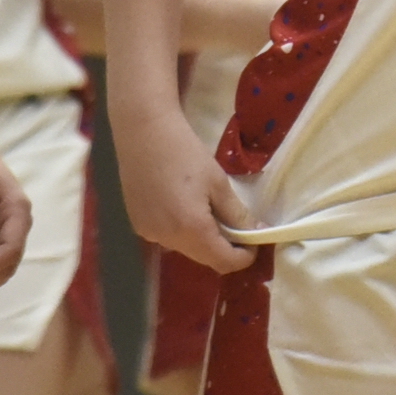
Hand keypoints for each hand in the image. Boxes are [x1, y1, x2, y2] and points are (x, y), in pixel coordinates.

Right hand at [114, 106, 255, 275]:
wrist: (143, 132)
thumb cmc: (185, 152)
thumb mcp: (218, 183)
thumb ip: (237, 214)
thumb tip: (257, 232)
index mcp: (191, 230)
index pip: (223, 262)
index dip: (244, 257)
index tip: (254, 240)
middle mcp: (167, 239)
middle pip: (204, 258)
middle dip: (224, 248)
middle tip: (236, 224)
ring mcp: (148, 234)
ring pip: (185, 249)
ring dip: (202, 239)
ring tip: (207, 209)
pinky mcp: (137, 224)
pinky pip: (168, 237)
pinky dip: (182, 230)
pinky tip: (182, 204)